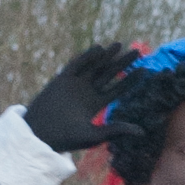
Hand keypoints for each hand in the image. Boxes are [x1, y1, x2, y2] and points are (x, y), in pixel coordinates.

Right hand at [23, 41, 140, 152]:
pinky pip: (76, 65)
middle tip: (138, 51)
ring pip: (94, 66)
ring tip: (120, 45)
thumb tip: (142, 132)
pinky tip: (99, 50)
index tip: (144, 69)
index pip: (117, 88)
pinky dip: (87, 57)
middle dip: (122, 63)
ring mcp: (74, 85)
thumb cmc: (66, 139)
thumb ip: (116, 130)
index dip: (131, 79)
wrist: (40, 135)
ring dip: (106, 56)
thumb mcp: (95, 135)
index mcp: (95, 104)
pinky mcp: (61, 80)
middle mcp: (87, 92)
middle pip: (109, 74)